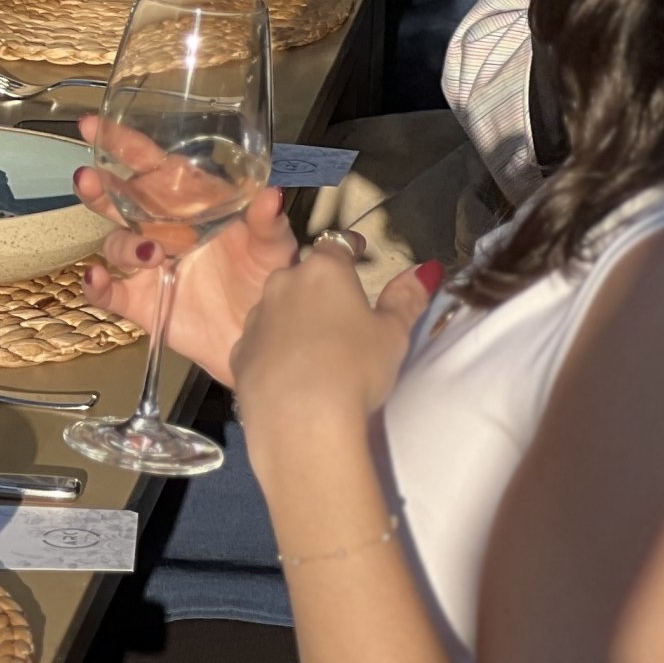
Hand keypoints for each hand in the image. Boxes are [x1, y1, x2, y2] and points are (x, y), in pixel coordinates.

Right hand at [74, 115, 300, 386]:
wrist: (265, 339)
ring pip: (115, 242)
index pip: (150, 165)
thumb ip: (267, 222)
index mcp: (190, 204)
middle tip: (89, 179)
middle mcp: (162, 228)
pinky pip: (109, 292)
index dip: (121, 143)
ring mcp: (148, 266)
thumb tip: (271, 194)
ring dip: (122, 241)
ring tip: (150, 251)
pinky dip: (97, 286)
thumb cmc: (268, 282)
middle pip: (118, 199)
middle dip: (99, 187)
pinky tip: (97, 278)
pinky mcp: (142, 302)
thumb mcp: (275, 248)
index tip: (93, 125)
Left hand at [231, 244, 434, 447]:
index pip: (337, 245)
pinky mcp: (239, 351)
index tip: (356, 250)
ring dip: (294, 316)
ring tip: (316, 345)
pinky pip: (261, 341)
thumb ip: (406, 298)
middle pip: (303, 275)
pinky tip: (291, 372)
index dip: (349, 247)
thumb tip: (424, 269)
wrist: (302, 417)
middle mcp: (282, 284)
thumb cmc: (356, 368)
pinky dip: (275, 349)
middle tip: (340, 310)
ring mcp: (256, 317)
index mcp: (323, 272)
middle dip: (320, 286)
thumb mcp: (393, 334)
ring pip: (277, 306)